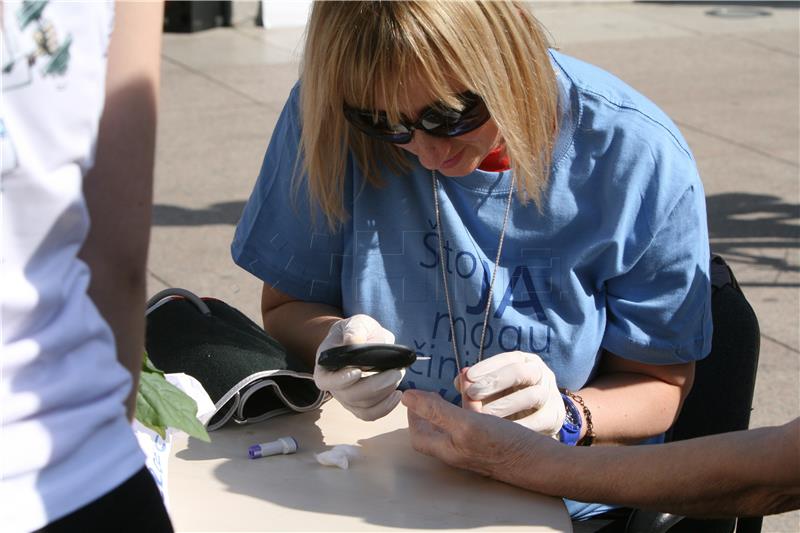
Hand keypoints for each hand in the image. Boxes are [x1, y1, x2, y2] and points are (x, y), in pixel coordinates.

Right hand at [314, 314, 403, 420]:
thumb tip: (354, 343)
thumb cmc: (357, 331)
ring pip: (362, 407)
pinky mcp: (360, 405)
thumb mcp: (356, 323)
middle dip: (374, 387)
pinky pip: (370, 414)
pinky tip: (397, 395)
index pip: (325, 381)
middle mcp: (334, 386)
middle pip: (349, 396)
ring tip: (398, 377)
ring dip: (383, 396)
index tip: (357, 371)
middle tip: (395, 373)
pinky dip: (385, 408)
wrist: (363, 340)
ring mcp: (346, 398)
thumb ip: (355, 330)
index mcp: (326, 365)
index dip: (339, 380)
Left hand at [402, 390, 555, 481]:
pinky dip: (471, 410)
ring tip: (453, 392)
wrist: (544, 463)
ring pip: (454, 427)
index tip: (415, 394)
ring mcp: (476, 449)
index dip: (413, 414)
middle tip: (433, 393)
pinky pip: (474, 425)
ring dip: (451, 407)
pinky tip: (480, 400)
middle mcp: (459, 451)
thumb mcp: (467, 425)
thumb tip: (408, 398)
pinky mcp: (493, 444)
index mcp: (447, 449)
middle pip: (434, 432)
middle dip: (430, 410)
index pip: (418, 433)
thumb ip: (436, 412)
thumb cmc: (506, 448)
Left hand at [456, 351, 565, 435]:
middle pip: (520, 372)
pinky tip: (500, 433)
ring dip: (505, 405)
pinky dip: (519, 426)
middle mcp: (540, 373)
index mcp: (524, 361)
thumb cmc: (508, 398)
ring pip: (532, 396)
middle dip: (494, 381)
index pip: (506, 359)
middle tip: (472, 394)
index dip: (486, 366)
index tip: (467, 376)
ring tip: (482, 416)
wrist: (540, 419)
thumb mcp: (494, 387)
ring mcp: (550, 394)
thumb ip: (475, 383)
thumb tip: (459, 381)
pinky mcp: (554, 416)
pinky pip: (539, 421)